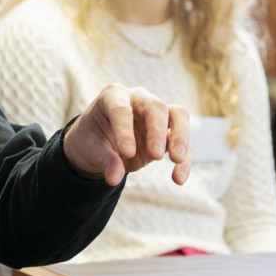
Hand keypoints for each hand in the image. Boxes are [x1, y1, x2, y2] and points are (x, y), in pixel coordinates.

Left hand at [62, 84, 190, 186]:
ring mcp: (155, 114)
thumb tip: (114, 179)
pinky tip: (178, 178)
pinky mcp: (167, 132)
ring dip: (181, 138)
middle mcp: (138, 99)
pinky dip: (184, 159)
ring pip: (178, 116)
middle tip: (155, 155)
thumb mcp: (91, 149)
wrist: (99, 143)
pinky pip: (181, 142)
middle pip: (156, 106)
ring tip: (176, 159)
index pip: (121, 109)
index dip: (125, 130)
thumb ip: (104, 161)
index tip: (127, 153)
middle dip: (157, 130)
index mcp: (113, 96)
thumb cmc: (92, 139)